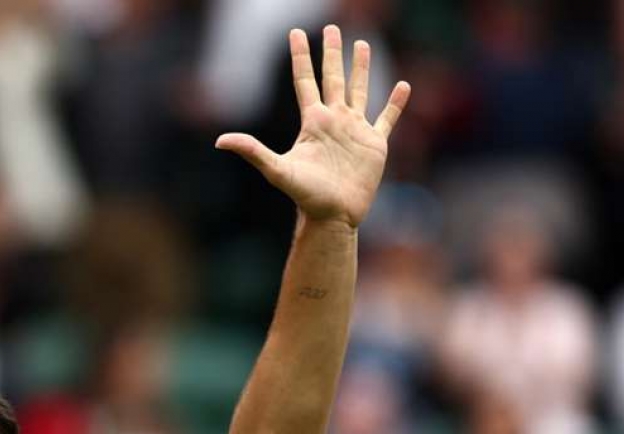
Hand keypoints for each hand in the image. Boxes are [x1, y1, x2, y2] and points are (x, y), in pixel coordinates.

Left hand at [216, 26, 409, 227]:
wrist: (333, 216)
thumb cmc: (305, 196)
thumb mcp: (277, 170)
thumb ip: (252, 151)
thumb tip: (219, 141)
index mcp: (313, 122)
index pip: (305, 81)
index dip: (300, 57)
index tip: (296, 33)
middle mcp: (334, 121)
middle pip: (333, 78)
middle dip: (332, 52)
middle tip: (332, 26)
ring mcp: (355, 130)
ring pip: (359, 90)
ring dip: (361, 68)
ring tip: (362, 44)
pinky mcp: (375, 144)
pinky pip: (387, 118)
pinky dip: (395, 104)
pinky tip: (403, 86)